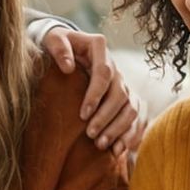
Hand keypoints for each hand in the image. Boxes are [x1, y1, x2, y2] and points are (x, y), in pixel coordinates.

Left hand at [39, 26, 142, 154]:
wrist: (65, 51)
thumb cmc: (56, 46)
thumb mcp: (52, 39)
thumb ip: (58, 47)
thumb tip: (68, 66)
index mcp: (99, 48)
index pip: (104, 72)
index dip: (96, 95)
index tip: (83, 114)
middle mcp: (115, 66)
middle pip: (120, 94)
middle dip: (106, 117)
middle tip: (90, 135)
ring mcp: (123, 83)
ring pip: (131, 108)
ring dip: (118, 128)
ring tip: (101, 145)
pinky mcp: (126, 99)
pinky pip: (136, 118)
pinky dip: (130, 135)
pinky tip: (118, 151)